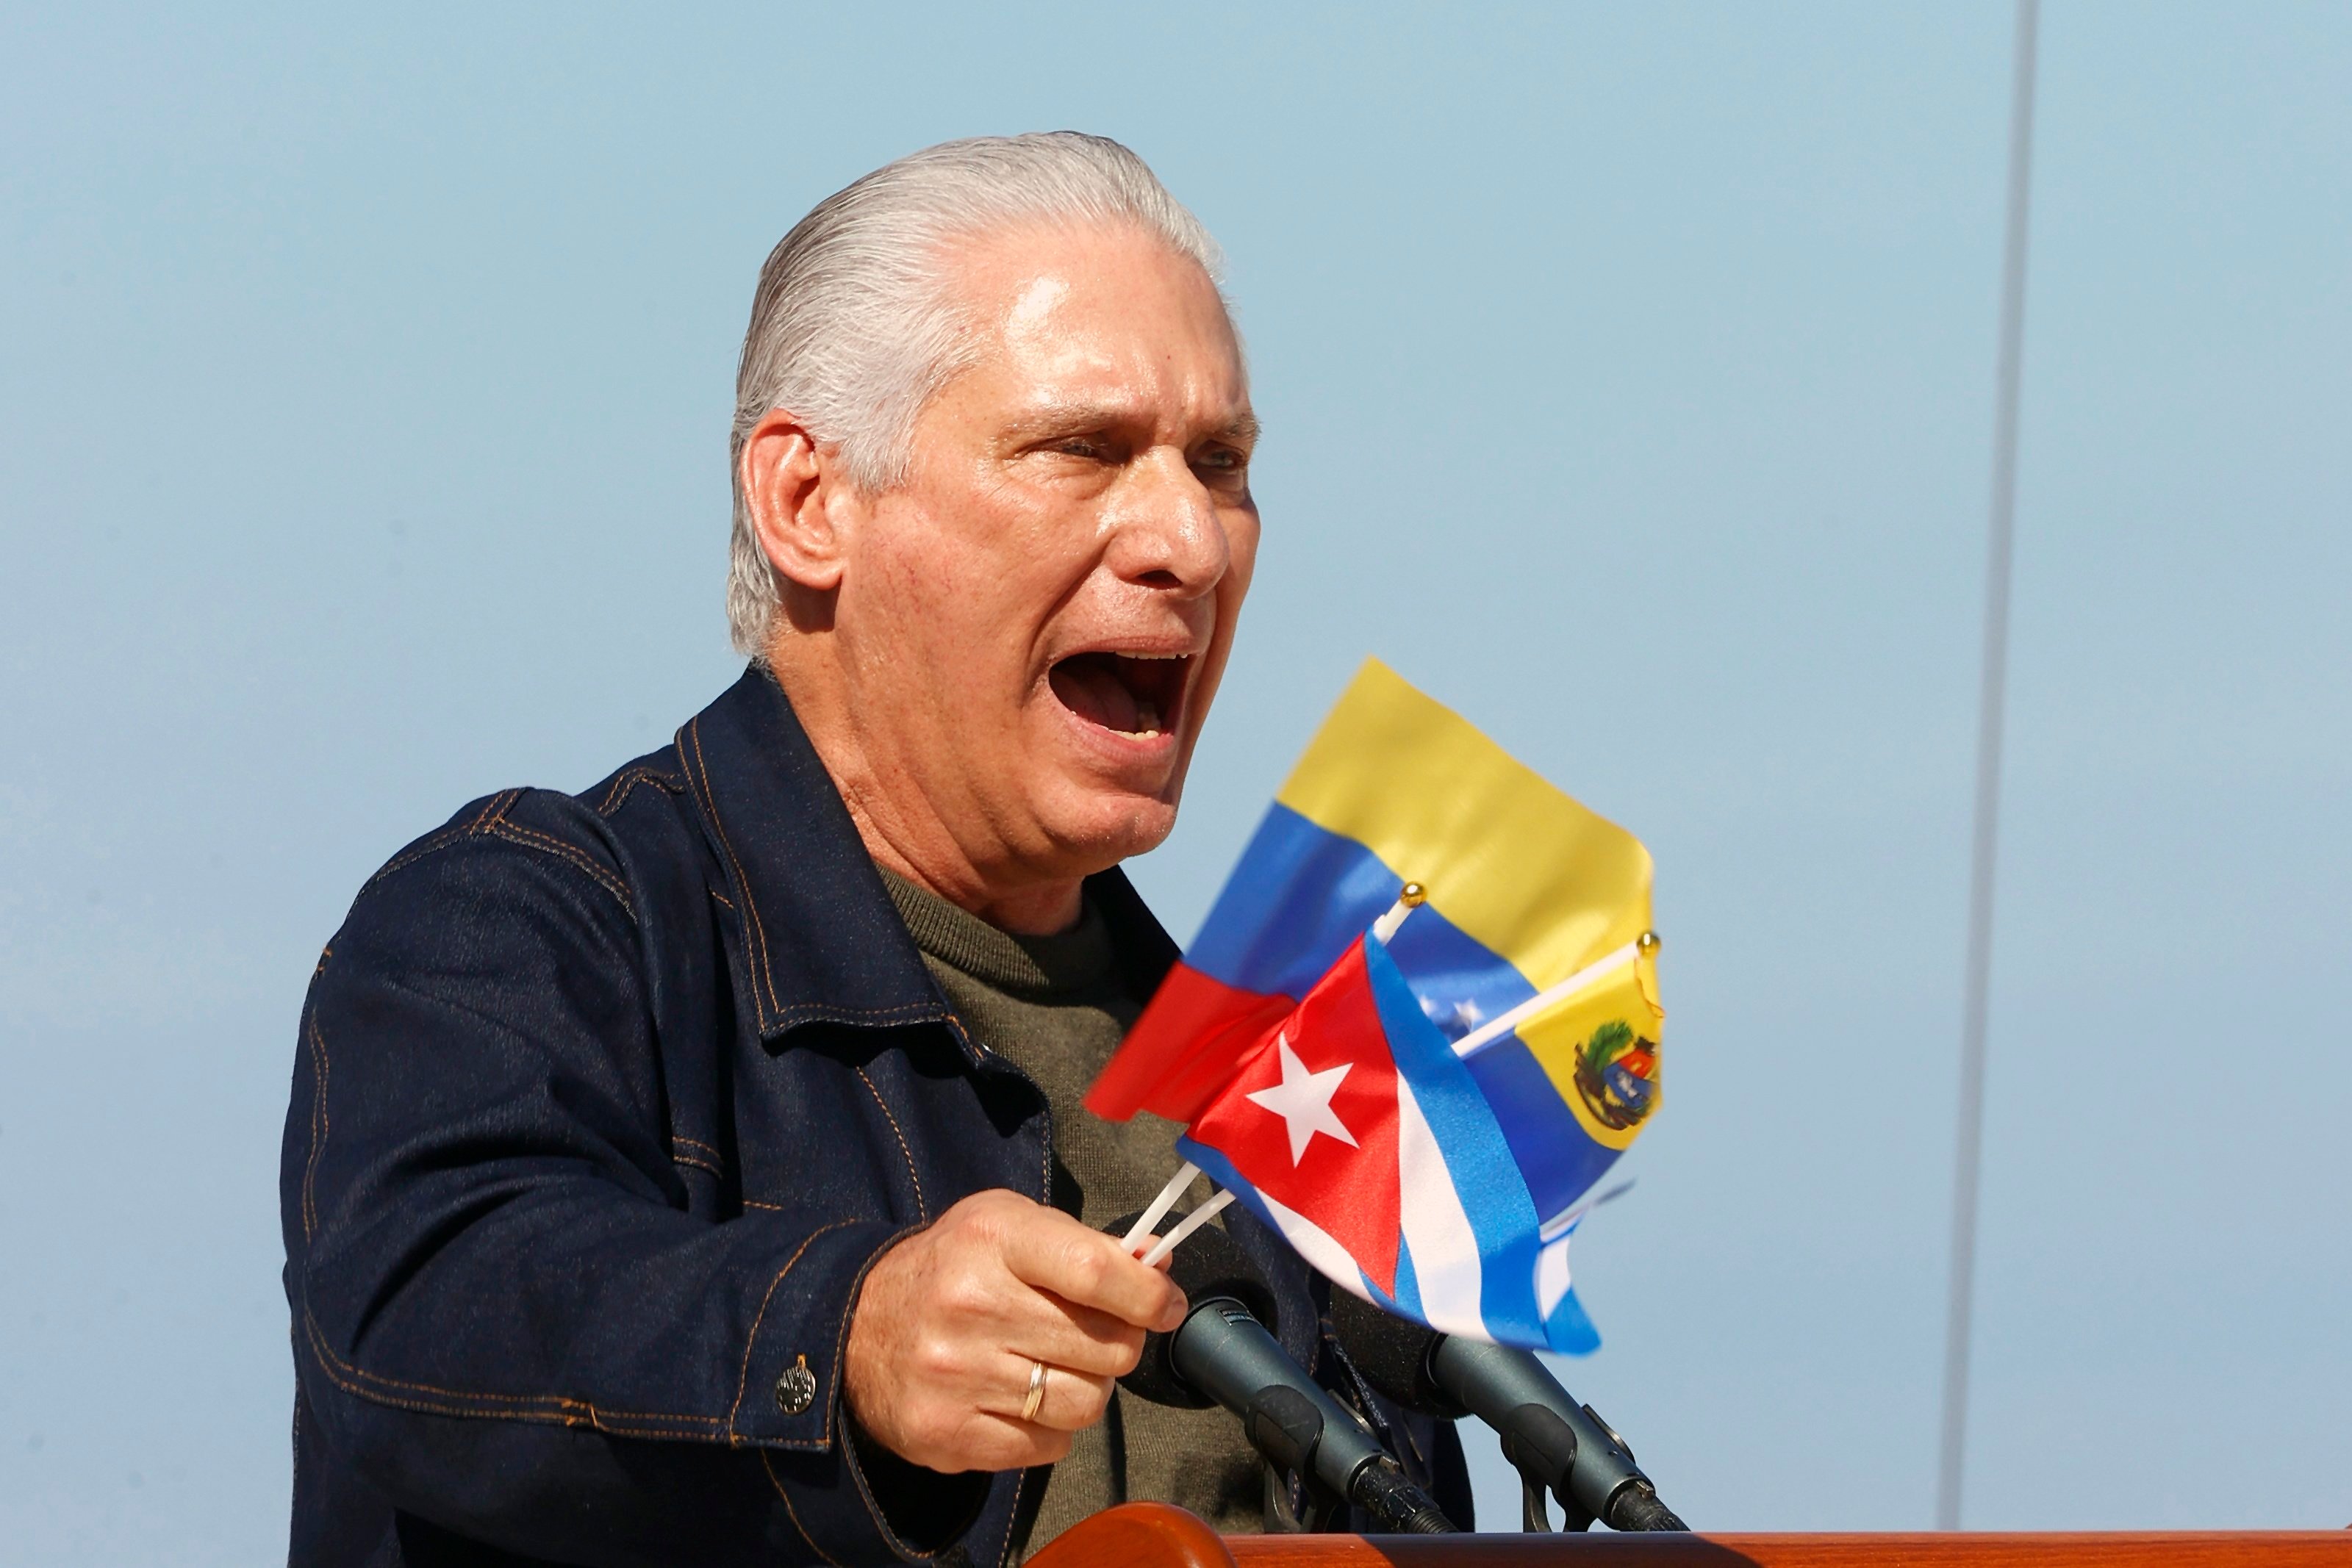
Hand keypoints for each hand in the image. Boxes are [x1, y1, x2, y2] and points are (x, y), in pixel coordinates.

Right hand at [842, 1189, 1187, 1471]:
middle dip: (1117, 1343)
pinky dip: (1049, 1428)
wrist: (856, 1325)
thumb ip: (1084, 1245)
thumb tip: (1159, 1270)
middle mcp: (971, 1306)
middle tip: (1095, 1335)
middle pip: (1104, 1346)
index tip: (1166, 1306)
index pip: (1095, 1271)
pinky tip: (1022, 1399)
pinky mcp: (947, 1433)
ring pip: (1085, 1404)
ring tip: (1054, 1367)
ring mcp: (956, 1376)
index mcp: (993, 1240)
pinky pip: (1048, 1447)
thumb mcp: (1009, 1226)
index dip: (1148, 1296)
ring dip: (1086, 1389)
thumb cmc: (953, 1268)